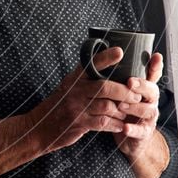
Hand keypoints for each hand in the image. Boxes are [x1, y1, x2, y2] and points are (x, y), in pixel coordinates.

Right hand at [29, 47, 143, 154]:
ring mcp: (76, 108)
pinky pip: (103, 123)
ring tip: (132, 110)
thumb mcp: (68, 86)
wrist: (39, 126)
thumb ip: (85, 77)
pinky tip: (121, 124)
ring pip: (107, 106)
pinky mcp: (79, 124)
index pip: (91, 64)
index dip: (106, 57)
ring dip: (123, 109)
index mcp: (74, 78)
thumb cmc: (59, 104)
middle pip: (104, 87)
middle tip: (137, 95)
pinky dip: (115, 123)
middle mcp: (75, 91)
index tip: (120, 51)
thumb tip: (107, 63)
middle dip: (124, 91)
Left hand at [112, 52, 162, 164]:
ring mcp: (149, 118)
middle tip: (129, 82)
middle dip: (142, 86)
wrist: (130, 137)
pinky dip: (133, 129)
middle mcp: (151, 101)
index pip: (154, 75)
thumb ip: (123, 75)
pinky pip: (141, 131)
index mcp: (146, 89)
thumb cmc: (126, 109)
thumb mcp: (125, 91)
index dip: (156, 66)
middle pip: (152, 91)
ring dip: (134, 108)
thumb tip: (115, 50)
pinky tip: (124, 128)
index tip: (155, 56)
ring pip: (147, 111)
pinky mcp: (144, 133)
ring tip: (121, 106)